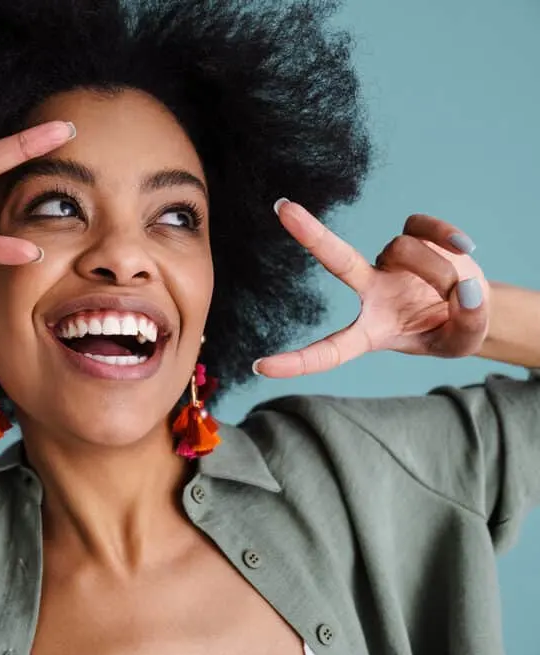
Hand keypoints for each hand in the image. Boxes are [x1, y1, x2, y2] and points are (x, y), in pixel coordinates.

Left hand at [255, 200, 488, 377]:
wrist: (472, 304)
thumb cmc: (451, 330)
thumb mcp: (463, 342)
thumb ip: (469, 323)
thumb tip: (466, 288)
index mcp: (370, 331)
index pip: (329, 350)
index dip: (297, 362)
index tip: (260, 368)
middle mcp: (371, 292)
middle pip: (337, 260)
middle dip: (310, 234)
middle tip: (282, 208)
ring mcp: (389, 261)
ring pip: (407, 249)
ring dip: (441, 271)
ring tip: (459, 290)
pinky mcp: (411, 235)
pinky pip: (421, 226)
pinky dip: (444, 234)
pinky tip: (464, 247)